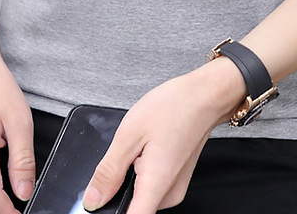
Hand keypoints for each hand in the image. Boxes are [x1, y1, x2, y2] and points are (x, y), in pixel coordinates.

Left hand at [83, 58, 245, 213]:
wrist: (204, 96)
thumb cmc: (174, 107)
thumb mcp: (130, 133)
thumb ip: (109, 170)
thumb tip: (92, 200)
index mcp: (156, 185)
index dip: (110, 213)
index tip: (100, 203)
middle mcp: (169, 195)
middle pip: (133, 208)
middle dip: (118, 188)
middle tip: (125, 155)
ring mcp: (175, 189)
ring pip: (141, 196)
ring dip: (131, 177)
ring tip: (140, 147)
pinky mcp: (176, 182)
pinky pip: (151, 186)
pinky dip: (142, 171)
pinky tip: (147, 148)